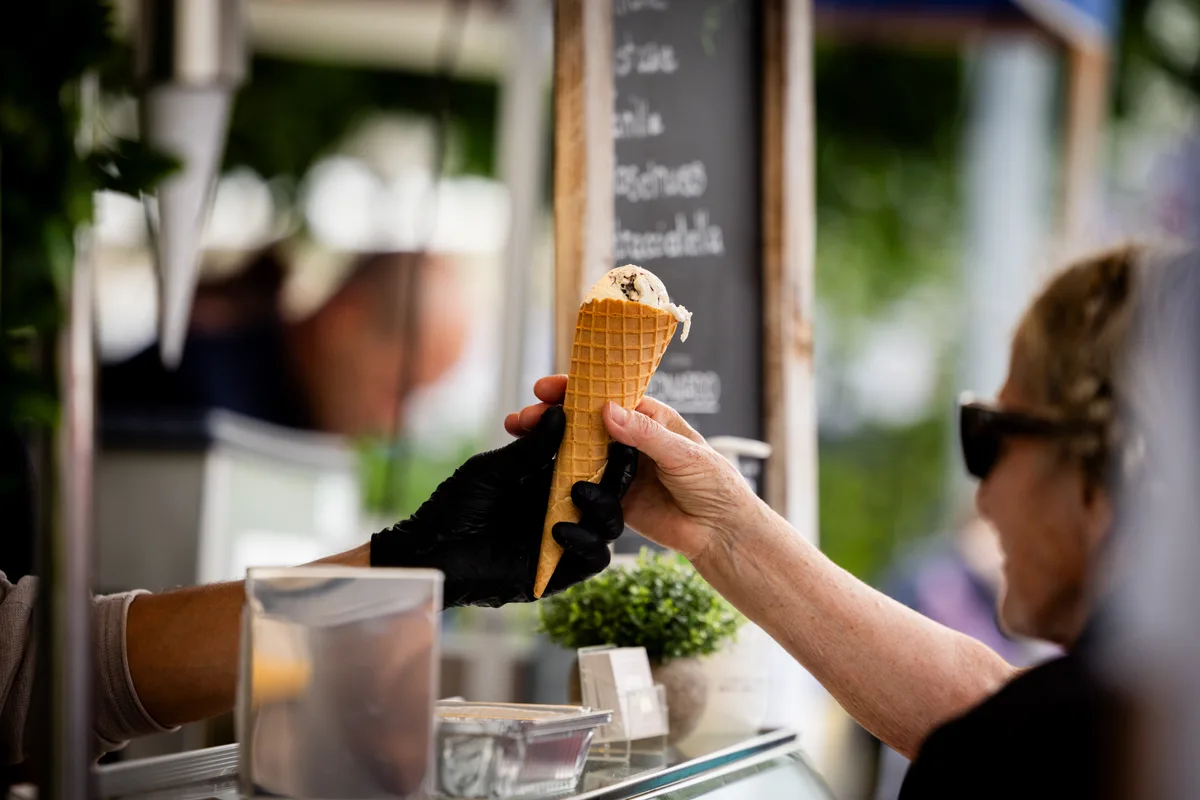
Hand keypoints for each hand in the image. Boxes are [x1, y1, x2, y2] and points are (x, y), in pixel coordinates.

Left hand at [372, 405, 636, 606]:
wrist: (431, 552)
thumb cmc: (453, 507)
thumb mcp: (491, 471)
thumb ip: (529, 450)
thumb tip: (561, 413)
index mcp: (551, 479)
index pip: (593, 460)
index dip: (609, 444)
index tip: (617, 422)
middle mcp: (564, 507)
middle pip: (611, 491)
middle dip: (618, 473)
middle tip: (618, 454)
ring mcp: (564, 539)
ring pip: (609, 525)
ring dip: (604, 507)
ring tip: (579, 492)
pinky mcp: (559, 571)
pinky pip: (592, 559)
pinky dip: (585, 543)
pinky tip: (559, 530)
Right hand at [506, 376, 760, 561]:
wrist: (720, 532)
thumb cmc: (714, 484)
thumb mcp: (683, 453)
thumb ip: (645, 434)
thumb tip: (607, 410)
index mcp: (649, 418)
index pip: (607, 396)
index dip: (576, 389)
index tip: (548, 388)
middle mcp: (630, 439)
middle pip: (584, 422)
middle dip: (552, 415)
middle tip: (524, 416)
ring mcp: (619, 468)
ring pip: (577, 451)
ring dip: (549, 443)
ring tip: (519, 436)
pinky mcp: (613, 498)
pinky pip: (583, 485)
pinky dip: (559, 477)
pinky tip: (537, 471)